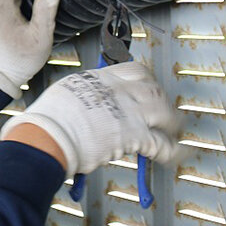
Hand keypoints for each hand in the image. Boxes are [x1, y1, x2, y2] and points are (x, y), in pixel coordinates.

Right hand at [0, 62, 181, 174]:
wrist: (50, 134)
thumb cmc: (49, 118)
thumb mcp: (66, 91)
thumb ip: (83, 93)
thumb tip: (86, 101)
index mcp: (102, 79)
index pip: (134, 71)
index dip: (146, 80)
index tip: (148, 86)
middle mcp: (120, 92)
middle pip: (154, 89)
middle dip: (163, 100)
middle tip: (165, 109)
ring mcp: (130, 113)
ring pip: (164, 112)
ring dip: (172, 122)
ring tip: (176, 130)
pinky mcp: (134, 137)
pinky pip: (162, 144)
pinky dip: (172, 151)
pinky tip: (175, 154)